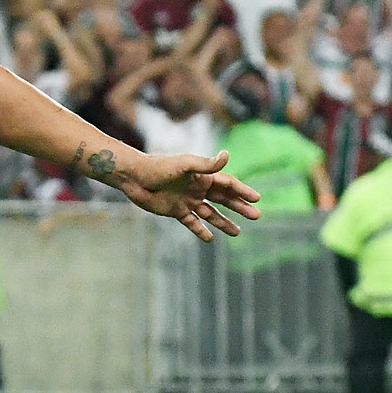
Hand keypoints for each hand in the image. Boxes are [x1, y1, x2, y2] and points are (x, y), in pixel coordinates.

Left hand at [114, 150, 261, 241]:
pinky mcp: (175, 211)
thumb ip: (206, 164)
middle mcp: (197, 188)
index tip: (257, 199)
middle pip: (223, 199)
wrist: (135, 178)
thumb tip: (227, 155)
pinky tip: (210, 238)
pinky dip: (200, 230)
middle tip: (256, 215)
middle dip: (239, 207)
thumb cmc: (159, 168)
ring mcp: (187, 200)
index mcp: (202, 176)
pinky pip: (191, 222)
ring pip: (210, 213)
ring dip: (223, 222)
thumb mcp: (185, 165)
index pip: (228, 184)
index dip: (242, 191)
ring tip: (237, 232)